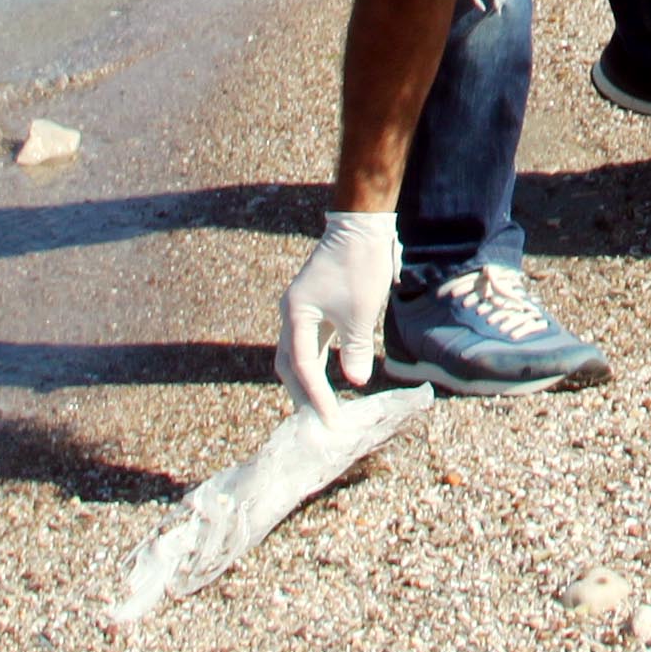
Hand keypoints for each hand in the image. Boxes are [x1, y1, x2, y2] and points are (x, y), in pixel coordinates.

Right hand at [278, 210, 399, 417]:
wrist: (361, 228)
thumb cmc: (360, 266)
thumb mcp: (361, 313)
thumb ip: (356, 349)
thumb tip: (355, 381)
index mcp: (296, 314)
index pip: (301, 365)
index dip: (316, 395)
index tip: (330, 419)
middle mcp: (291, 315)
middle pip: (288, 364)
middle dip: (302, 394)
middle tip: (317, 423)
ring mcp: (301, 312)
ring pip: (296, 356)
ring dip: (307, 382)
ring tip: (320, 410)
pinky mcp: (314, 309)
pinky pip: (309, 345)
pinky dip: (316, 366)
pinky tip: (327, 383)